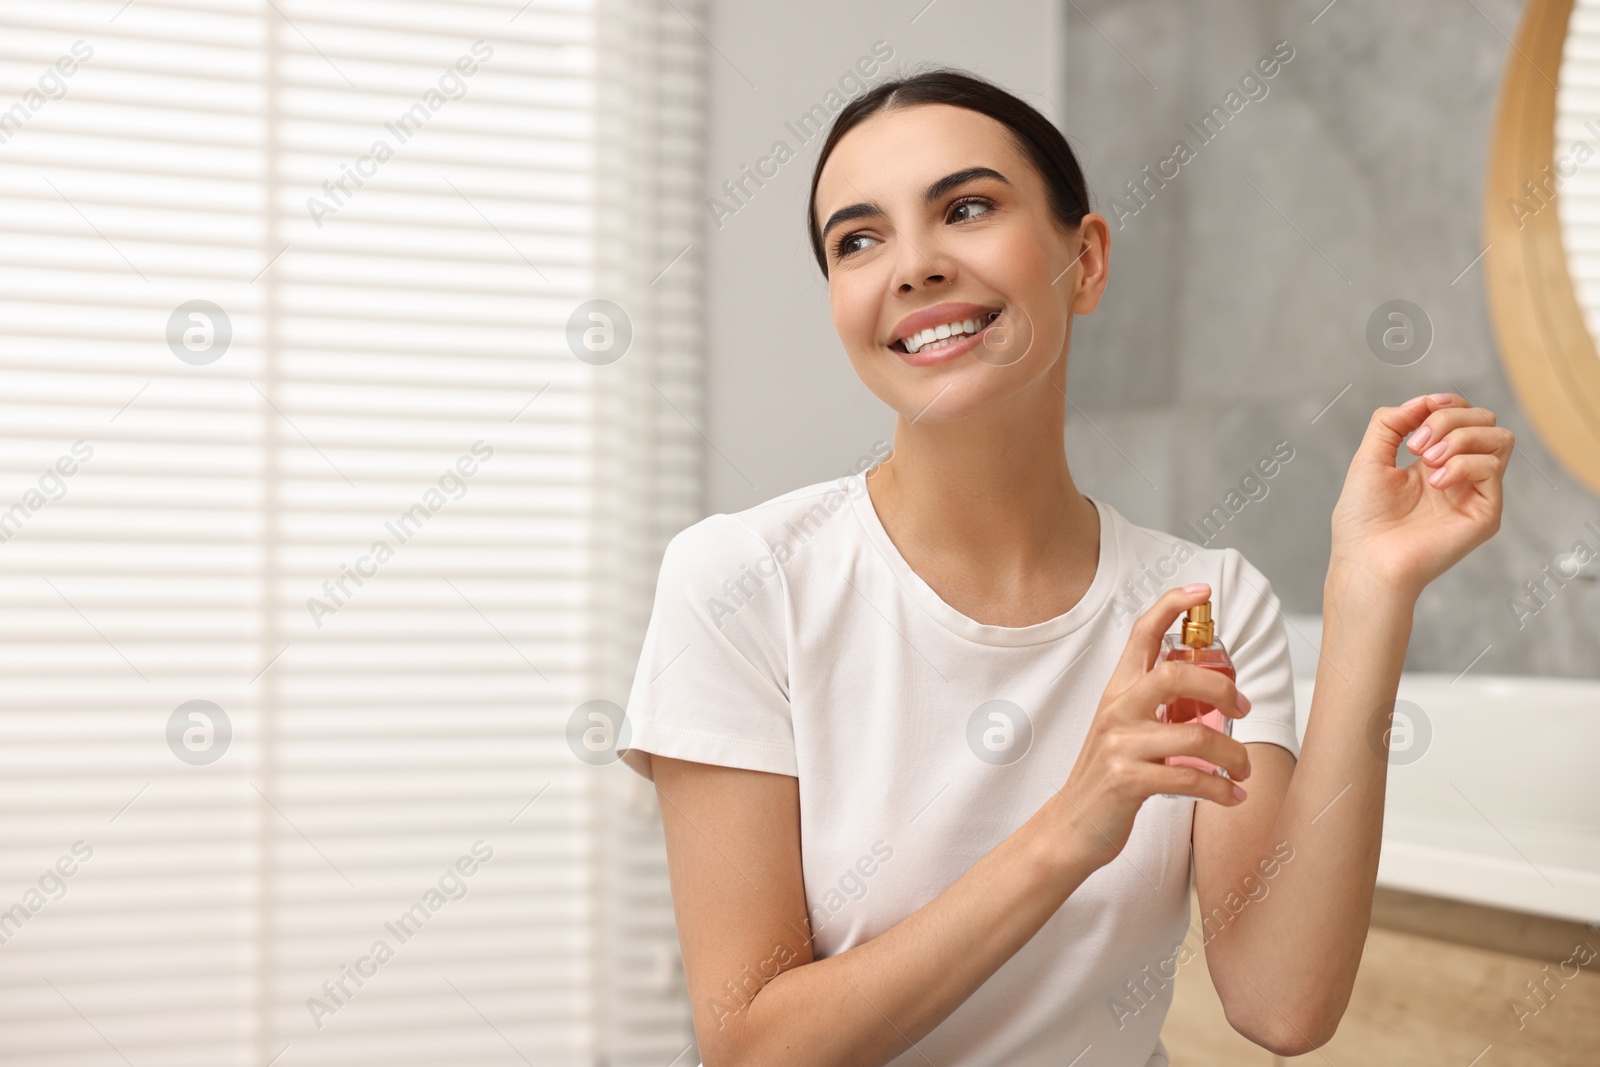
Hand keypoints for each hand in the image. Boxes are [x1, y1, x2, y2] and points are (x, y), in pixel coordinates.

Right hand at [1053, 584, 1251, 870]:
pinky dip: (1221, 790)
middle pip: (1174, 675)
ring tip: (1243, 770)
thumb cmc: (1108, 777)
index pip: (1141, 634)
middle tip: (1243, 707)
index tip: (1202, 592)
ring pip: (1194, 736)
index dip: (1171, 605)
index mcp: (1118, 692)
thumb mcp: (1125, 730)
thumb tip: (1209, 690)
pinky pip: (1189, 780)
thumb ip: (1156, 706)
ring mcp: (1119, 745)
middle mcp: (1116, 711)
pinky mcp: (1128, 782)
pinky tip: (1232, 796)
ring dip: (1232, 755)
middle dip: (1220, 688)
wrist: (1071, 826)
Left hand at [1330, 393, 1511, 599]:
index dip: (1448, 403)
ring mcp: (1474, 493)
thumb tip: (1423, 401)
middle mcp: (1458, 475)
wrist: (1366, 559)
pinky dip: (1462, 463)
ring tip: (1426, 459)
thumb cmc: (1362, 519)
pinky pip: (1492, 467)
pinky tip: (1436, 481)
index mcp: (1433, 462)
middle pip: (1485, 420)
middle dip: (1450, 418)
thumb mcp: (1370, 457)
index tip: (1425, 407)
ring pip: (1499, 438)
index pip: (1462, 416)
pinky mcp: (1485, 512)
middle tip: (1416, 444)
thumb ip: (1392, 423)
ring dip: (1460, 437)